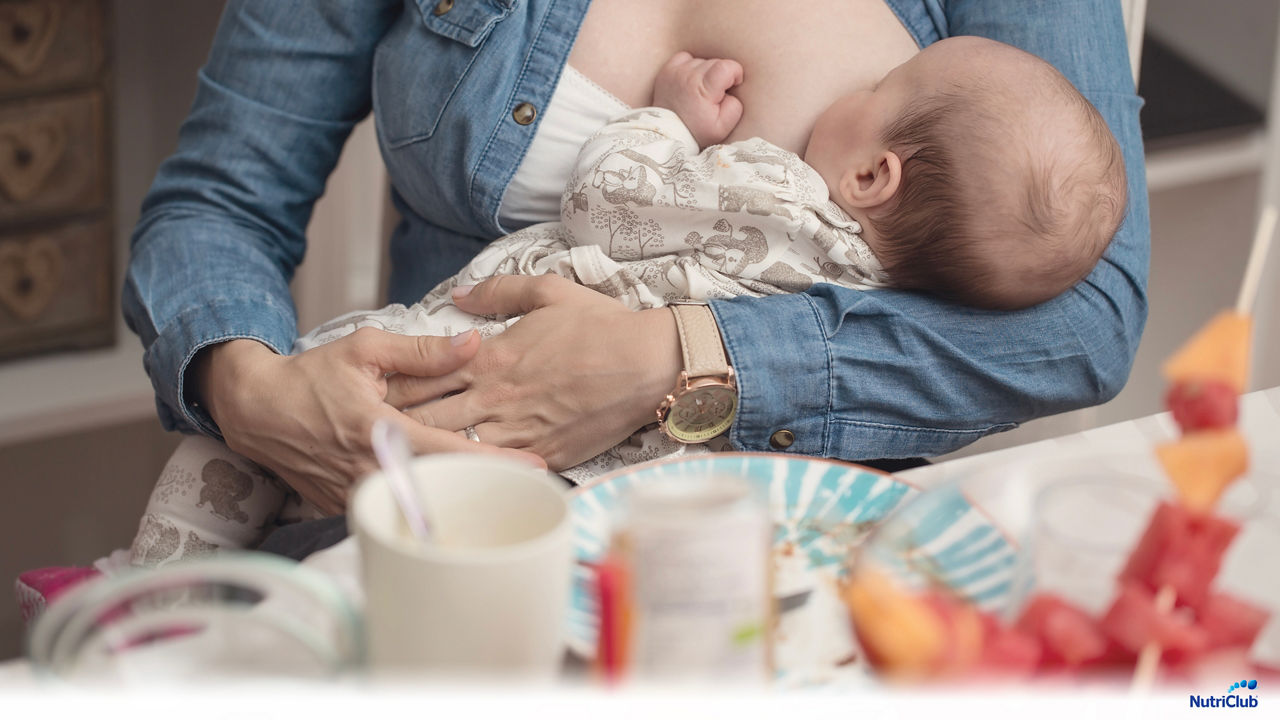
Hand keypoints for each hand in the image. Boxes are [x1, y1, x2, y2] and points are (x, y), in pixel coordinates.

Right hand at [193, 331, 544, 515]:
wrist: (255, 409)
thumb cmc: (311, 377)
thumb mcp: (366, 349)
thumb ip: (422, 351)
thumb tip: (474, 343)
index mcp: (379, 431)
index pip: (450, 451)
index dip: (495, 461)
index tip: (535, 467)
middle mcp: (370, 469)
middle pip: (442, 486)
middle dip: (487, 487)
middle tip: (532, 484)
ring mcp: (357, 494)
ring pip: (420, 503)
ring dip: (458, 498)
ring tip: (502, 492)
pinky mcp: (347, 506)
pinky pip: (394, 509)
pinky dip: (424, 503)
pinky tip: (453, 497)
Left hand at [383, 275, 682, 470]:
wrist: (647, 365)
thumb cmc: (602, 327)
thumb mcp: (549, 292)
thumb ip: (498, 291)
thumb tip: (461, 295)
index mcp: (491, 359)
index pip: (425, 375)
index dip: (392, 386)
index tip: (368, 393)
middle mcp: (496, 397)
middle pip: (429, 417)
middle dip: (396, 427)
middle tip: (365, 436)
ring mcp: (518, 430)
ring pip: (456, 449)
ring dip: (426, 457)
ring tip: (395, 465)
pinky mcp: (543, 454)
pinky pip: (496, 470)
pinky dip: (470, 477)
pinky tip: (448, 484)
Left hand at [653, 51, 744, 146]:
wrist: (668, 134)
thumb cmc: (696, 132)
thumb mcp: (723, 127)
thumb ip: (735, 105)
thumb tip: (732, 89)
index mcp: (703, 89)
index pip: (726, 66)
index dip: (735, 74)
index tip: (731, 86)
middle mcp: (688, 76)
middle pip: (715, 62)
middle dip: (721, 76)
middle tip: (714, 94)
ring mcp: (675, 72)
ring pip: (701, 60)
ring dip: (705, 72)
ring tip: (701, 90)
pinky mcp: (667, 71)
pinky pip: (685, 58)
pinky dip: (691, 66)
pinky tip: (691, 81)